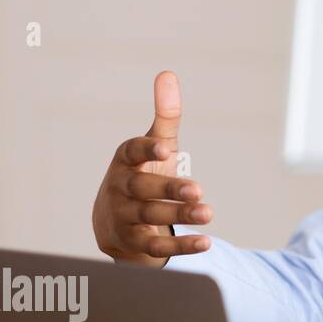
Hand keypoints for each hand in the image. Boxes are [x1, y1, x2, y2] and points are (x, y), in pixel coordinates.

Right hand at [91, 70, 212, 266]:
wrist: (114, 225)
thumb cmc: (142, 174)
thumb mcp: (154, 146)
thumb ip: (165, 115)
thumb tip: (168, 74)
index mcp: (126, 161)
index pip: (132, 152)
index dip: (147, 149)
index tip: (167, 147)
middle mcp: (121, 189)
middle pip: (143, 189)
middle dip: (169, 189)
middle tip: (198, 189)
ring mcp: (125, 217)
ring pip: (150, 216)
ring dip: (179, 215)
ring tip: (208, 213)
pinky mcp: (135, 243)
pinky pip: (157, 246)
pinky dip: (181, 246)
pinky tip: (206, 242)